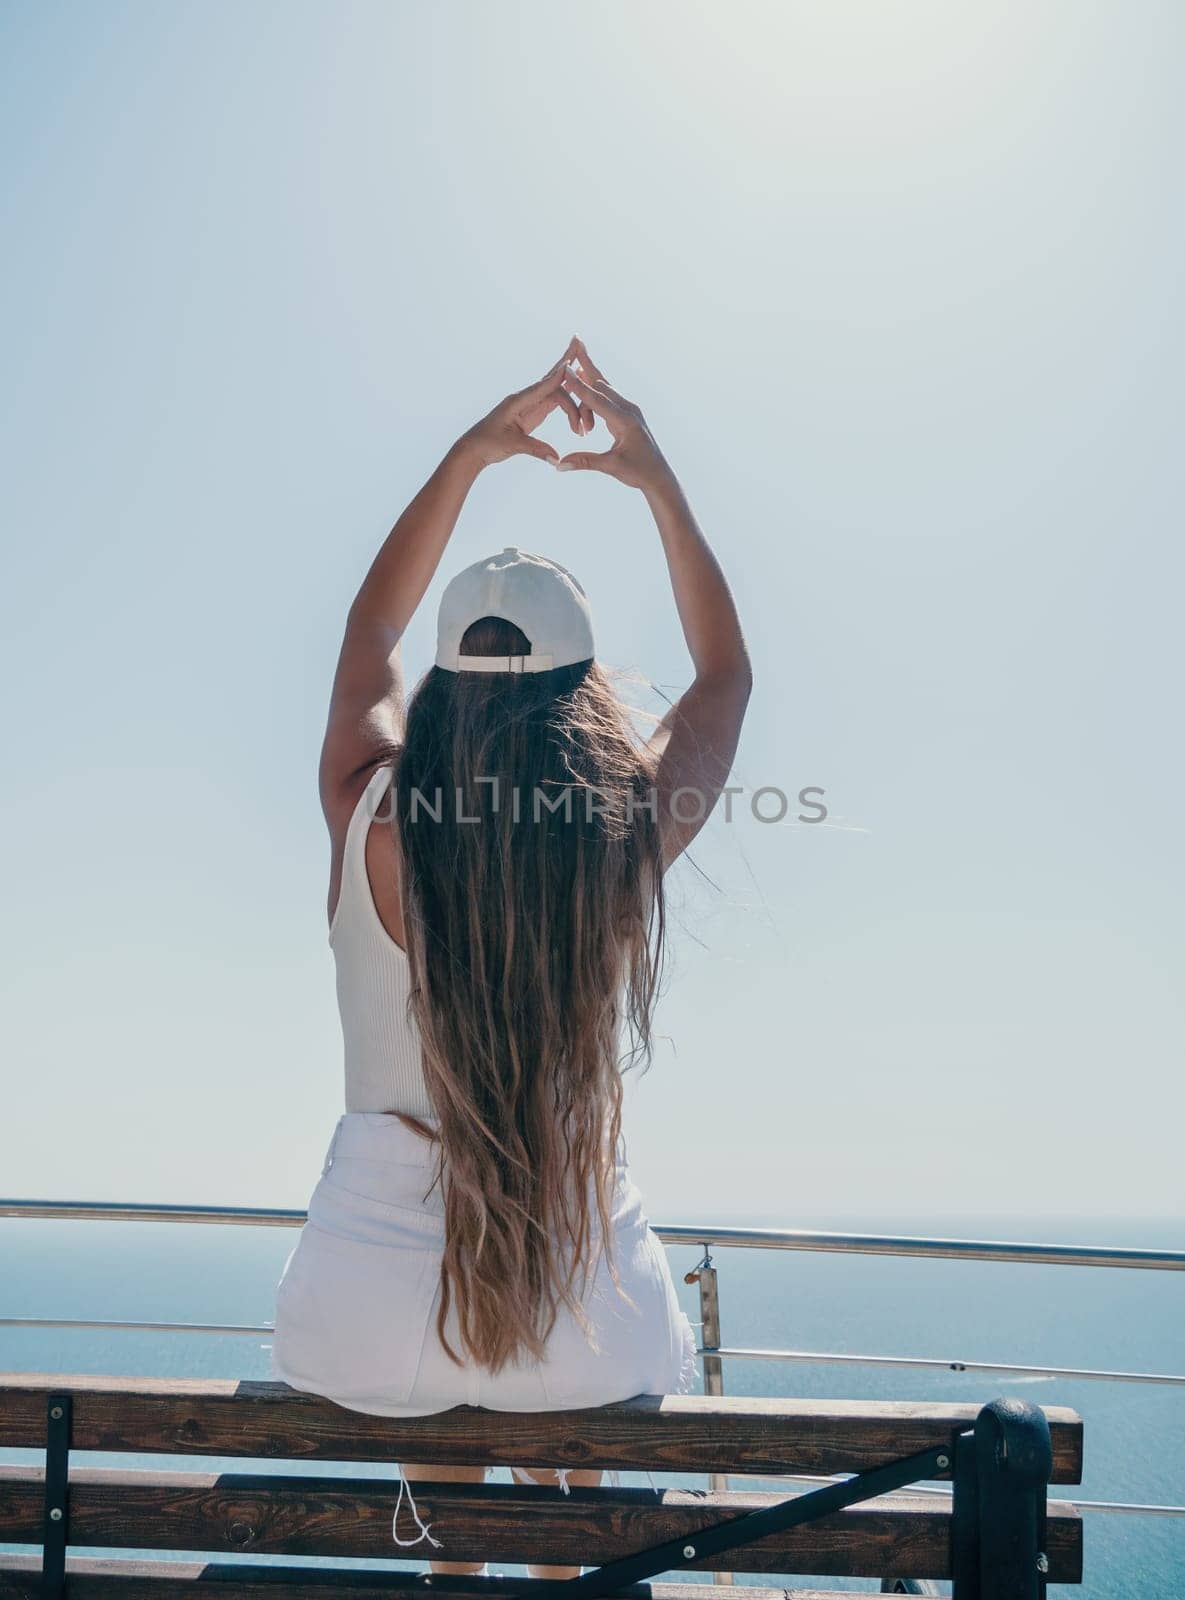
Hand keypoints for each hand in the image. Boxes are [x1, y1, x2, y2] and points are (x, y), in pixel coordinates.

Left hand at [459, 338, 588, 468]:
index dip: (558, 377)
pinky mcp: (533, 412)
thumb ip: (535, 449)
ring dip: (571, 385)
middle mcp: (525, 398)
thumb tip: (556, 458)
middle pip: (551, 379)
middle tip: (578, 342)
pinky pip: (553, 400)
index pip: (542, 386)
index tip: (572, 365)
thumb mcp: (512, 446)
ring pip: (555, 390)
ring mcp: (530, 404)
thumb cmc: (488, 444)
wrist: (476, 448)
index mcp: (518, 401)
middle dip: (565, 362)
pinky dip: (567, 395)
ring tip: (586, 366)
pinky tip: (576, 387)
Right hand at [555, 339, 672, 491]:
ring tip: (576, 361)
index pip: (596, 399)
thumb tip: (559, 465)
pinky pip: (609, 396)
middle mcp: (629, 410)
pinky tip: (586, 380)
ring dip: (588, 378)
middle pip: (601, 382)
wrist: (659, 476)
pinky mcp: (628, 413)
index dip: (578, 384)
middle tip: (574, 339)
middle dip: (585, 363)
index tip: (564, 368)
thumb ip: (585, 462)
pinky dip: (594, 388)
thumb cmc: (638, 473)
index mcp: (625, 421)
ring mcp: (630, 410)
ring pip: (605, 388)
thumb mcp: (611, 467)